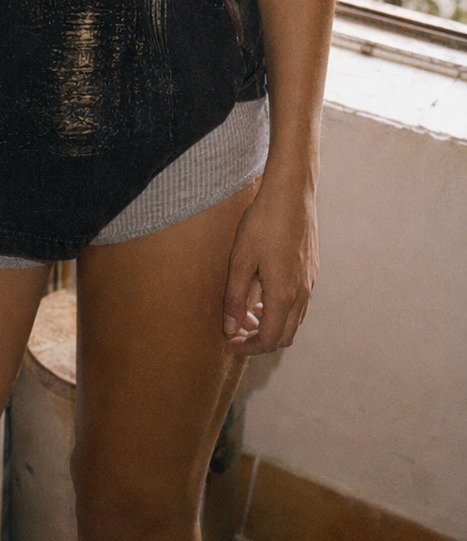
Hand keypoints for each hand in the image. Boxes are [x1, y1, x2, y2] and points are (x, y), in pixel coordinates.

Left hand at [222, 173, 317, 354]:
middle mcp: (302, 293)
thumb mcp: (240, 259)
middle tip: (236, 330)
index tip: (229, 342)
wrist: (290, 193)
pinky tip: (264, 293)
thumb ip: (235, 297)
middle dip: (260, 340)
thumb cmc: (263, 222)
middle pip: (285, 336)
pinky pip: (299, 303)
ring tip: (247, 312)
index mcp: (284, 294)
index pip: (270, 339)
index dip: (248, 347)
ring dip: (272, 325)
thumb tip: (230, 328)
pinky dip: (282, 310)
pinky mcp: (312, 270)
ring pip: (294, 320)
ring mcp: (310, 282)